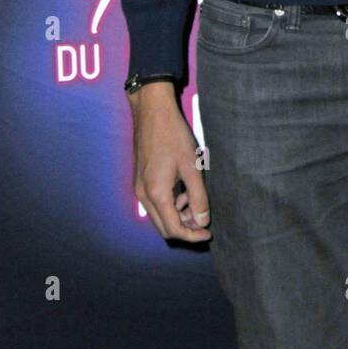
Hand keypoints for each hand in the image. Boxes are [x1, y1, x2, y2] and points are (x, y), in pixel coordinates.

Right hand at [129, 81, 211, 241]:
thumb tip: (202, 221)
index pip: (174, 229)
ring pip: (159, 215)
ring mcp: (139, 188)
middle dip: (185, 228)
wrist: (152, 112)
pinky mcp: (140, 180)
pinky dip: (170, 204)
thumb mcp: (192, 167)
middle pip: (164, 227)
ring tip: (195, 201)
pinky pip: (155, 203)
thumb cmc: (174, 136)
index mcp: (156, 194)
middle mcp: (143, 195)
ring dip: (178, 215)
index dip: (192, 236)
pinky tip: (183, 190)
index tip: (208, 234)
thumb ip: (198, 197)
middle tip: (203, 221)